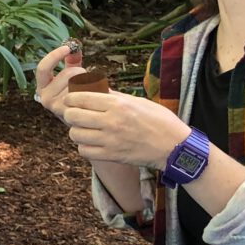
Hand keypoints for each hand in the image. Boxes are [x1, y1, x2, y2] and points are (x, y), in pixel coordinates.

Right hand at [33, 42, 89, 123]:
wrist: (85, 119)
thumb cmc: (78, 94)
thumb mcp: (71, 76)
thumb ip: (71, 61)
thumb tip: (73, 46)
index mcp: (42, 87)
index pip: (43, 68)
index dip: (54, 56)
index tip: (67, 48)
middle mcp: (46, 98)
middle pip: (69, 73)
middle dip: (81, 73)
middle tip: (84, 82)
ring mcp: (58, 107)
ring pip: (79, 83)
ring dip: (88, 83)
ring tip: (88, 92)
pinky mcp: (71, 113)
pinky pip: (86, 93)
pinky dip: (93, 91)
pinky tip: (93, 98)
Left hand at [62, 90, 189, 169]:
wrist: (174, 146)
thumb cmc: (158, 120)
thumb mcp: (137, 101)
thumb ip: (113, 96)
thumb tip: (94, 87)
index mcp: (118, 104)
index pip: (80, 98)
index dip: (71, 98)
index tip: (71, 99)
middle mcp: (112, 122)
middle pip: (72, 116)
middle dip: (70, 114)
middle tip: (75, 114)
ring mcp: (110, 141)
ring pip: (75, 135)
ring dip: (77, 131)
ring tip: (84, 129)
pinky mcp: (111, 156)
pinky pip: (84, 151)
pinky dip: (84, 146)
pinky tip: (91, 142)